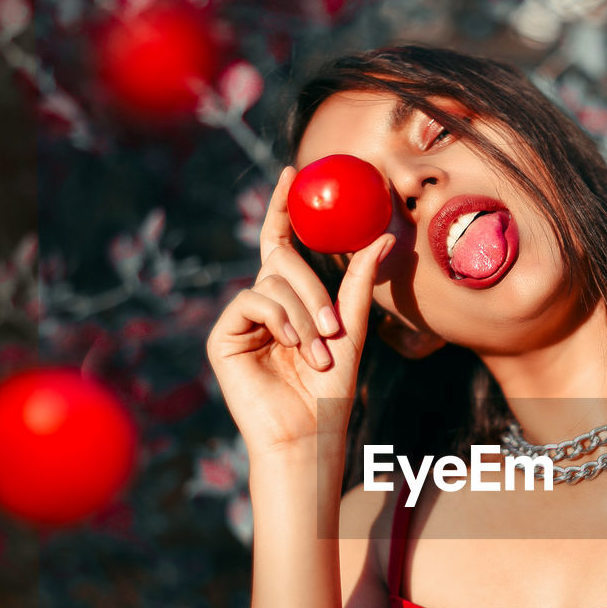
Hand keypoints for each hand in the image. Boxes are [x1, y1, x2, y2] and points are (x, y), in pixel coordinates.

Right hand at [206, 166, 394, 458]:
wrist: (309, 435)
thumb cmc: (331, 393)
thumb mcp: (352, 330)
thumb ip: (359, 283)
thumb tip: (383, 235)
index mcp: (290, 300)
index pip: (283, 243)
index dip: (284, 207)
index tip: (294, 172)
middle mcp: (262, 305)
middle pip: (282, 261)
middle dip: (313, 289)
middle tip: (333, 328)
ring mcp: (240, 321)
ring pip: (271, 282)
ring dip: (304, 316)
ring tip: (317, 354)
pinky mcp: (224, 337)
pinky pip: (253, 301)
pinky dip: (280, 320)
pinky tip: (293, 347)